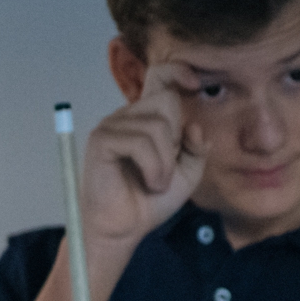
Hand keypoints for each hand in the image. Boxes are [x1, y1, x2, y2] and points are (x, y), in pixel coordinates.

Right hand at [80, 61, 208, 257]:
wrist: (123, 229)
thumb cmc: (150, 201)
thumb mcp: (186, 174)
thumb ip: (197, 149)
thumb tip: (194, 127)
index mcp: (146, 118)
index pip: (160, 76)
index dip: (178, 71)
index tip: (195, 84)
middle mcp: (128, 116)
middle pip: (166, 101)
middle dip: (176, 138)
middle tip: (166, 168)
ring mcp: (112, 125)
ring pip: (157, 126)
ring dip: (166, 162)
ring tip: (157, 183)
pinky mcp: (102, 141)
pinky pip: (140, 142)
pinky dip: (154, 167)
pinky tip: (150, 183)